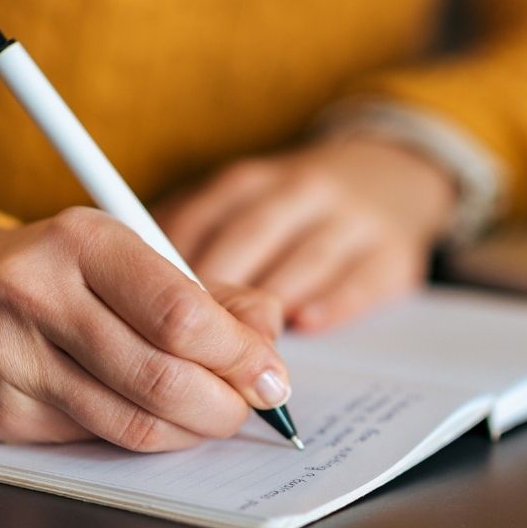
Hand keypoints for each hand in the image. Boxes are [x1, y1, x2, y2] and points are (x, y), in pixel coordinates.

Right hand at [0, 208, 290, 451]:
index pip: (181, 314)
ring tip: (213, 416)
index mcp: (85, 241)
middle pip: (162, 375)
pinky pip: (99, 440)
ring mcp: (12, 357)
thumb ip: (211, 295)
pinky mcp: (1, 411)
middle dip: (225, 404)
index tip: (271, 377)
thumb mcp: (134, 259)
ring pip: (133, 421)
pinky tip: (158, 419)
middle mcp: (39, 293)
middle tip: (249, 407)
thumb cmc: (63, 274)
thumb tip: (268, 339)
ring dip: (192, 430)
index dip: (239, 356)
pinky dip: (147, 437)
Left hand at [152, 135, 457, 330]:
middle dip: (217, 293)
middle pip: (249, 239)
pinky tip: (306, 324)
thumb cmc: (295, 209)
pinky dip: (331, 303)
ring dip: (270, 305)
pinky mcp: (393, 253)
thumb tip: (134, 291)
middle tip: (190, 343)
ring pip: (303, 259)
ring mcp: (351, 219)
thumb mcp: (244, 205)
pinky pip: (360, 279)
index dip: (172, 269)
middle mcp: (300, 191)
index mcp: (251, 181)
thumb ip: (196, 238)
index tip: (148, 311)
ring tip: (241, 350)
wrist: (391, 177)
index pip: (201, 220)